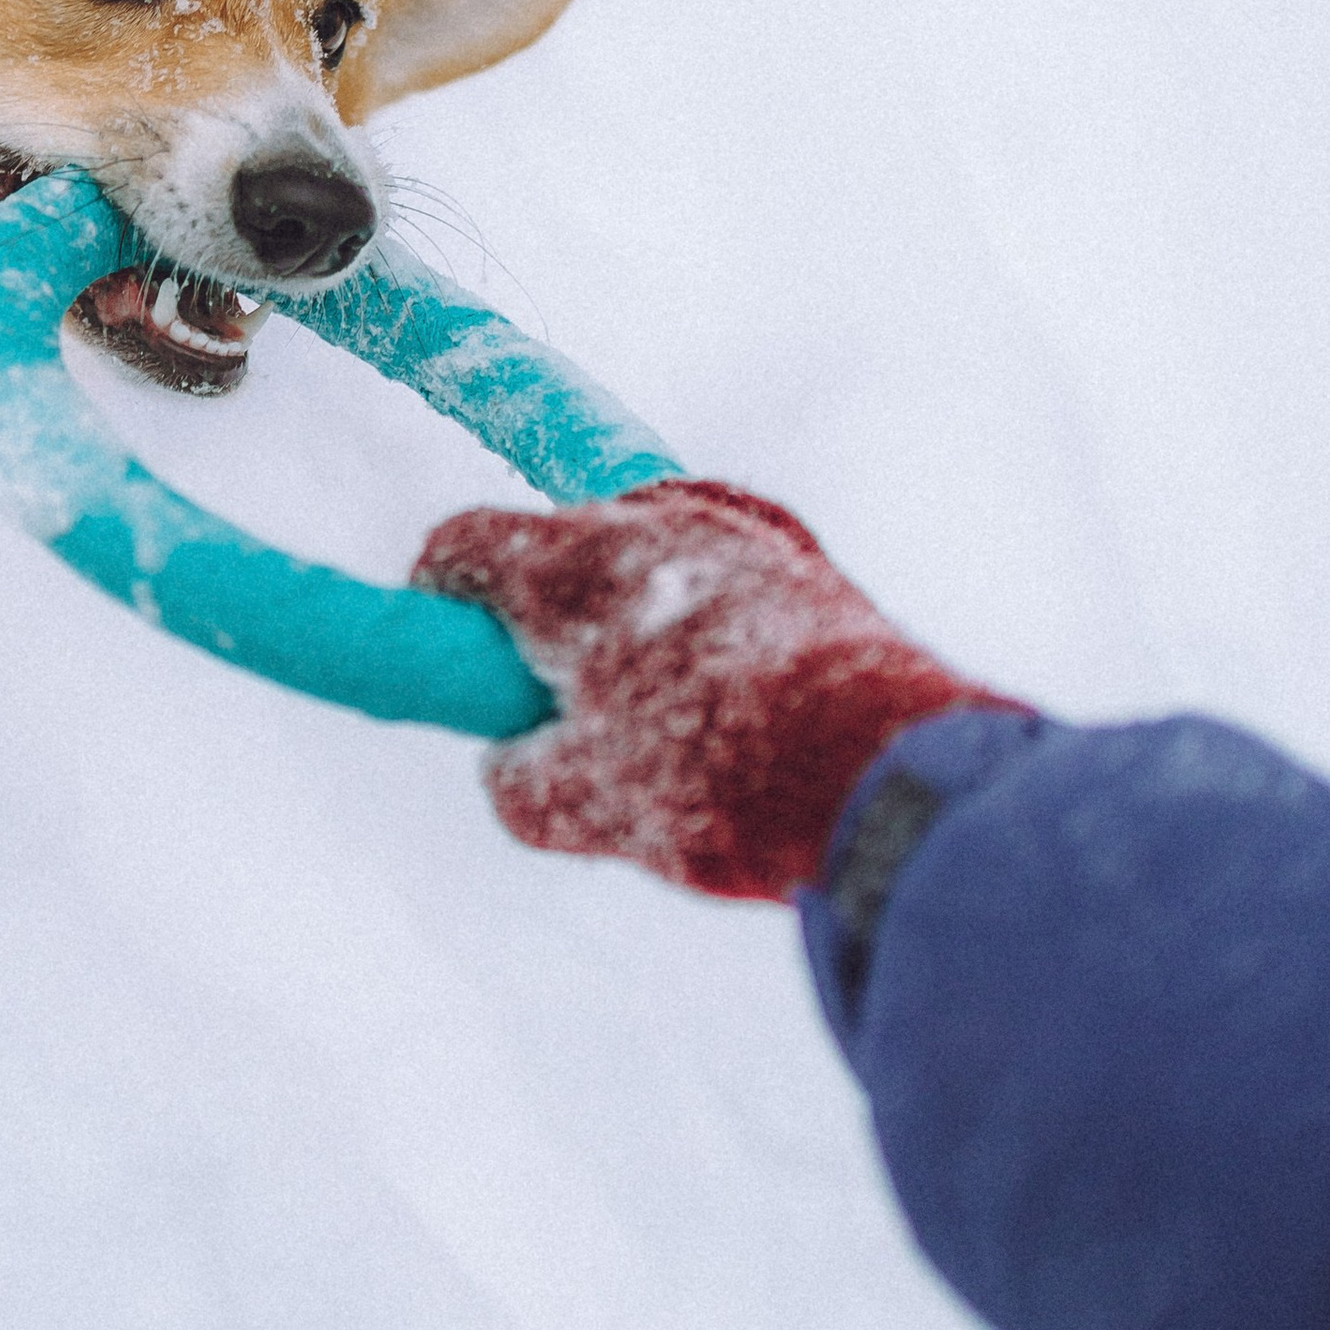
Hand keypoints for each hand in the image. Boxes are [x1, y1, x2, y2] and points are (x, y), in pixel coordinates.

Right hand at [411, 479, 1013, 895]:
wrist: (891, 781)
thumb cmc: (719, 788)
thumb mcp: (581, 811)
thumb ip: (516, 778)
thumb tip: (511, 762)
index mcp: (571, 564)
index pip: (461, 542)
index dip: (438, 597)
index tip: (447, 647)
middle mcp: (651, 519)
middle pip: (557, 544)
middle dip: (541, 613)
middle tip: (555, 702)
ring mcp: (739, 530)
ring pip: (645, 552)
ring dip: (627, 611)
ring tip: (656, 712)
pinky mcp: (806, 560)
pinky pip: (720, 569)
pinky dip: (700, 613)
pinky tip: (725, 690)